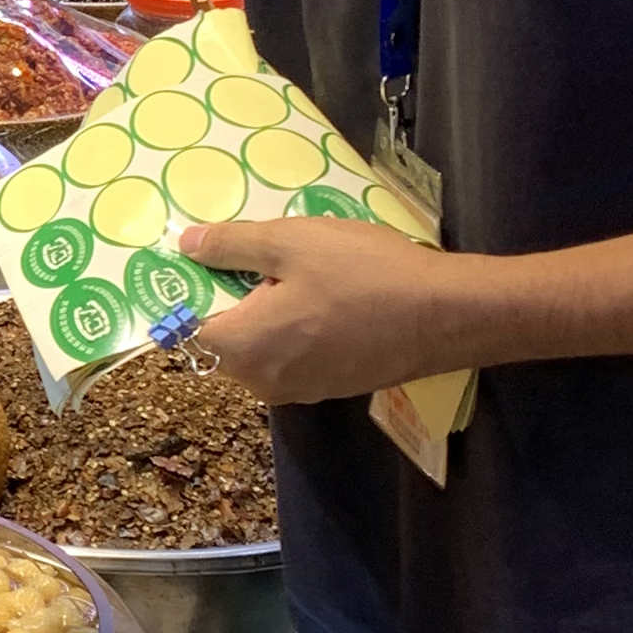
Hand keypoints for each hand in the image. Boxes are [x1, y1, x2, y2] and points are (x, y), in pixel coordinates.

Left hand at [181, 216, 474, 404]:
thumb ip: (231, 245)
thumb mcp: (291, 242)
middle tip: (247, 255)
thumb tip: (186, 245)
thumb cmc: (364, 274)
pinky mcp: (329, 388)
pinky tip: (317, 295)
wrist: (447, 315)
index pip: (186, 328)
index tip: (195, 262)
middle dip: (227, 300)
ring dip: (261, 314)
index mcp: (242, 349)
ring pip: (258, 349)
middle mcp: (262, 382)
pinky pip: (289, 356)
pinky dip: (291, 329)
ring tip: (286, 269)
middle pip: (220, 340)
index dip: (187, 294)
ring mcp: (298, 390)